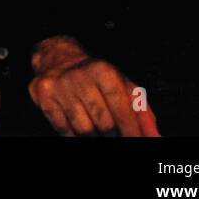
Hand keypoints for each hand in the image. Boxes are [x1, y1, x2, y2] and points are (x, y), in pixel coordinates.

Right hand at [28, 36, 160, 136]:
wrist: (57, 58)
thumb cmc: (95, 77)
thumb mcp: (122, 86)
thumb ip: (142, 112)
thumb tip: (155, 137)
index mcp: (104, 72)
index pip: (123, 110)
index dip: (132, 131)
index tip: (135, 140)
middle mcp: (80, 76)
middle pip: (104, 125)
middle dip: (112, 134)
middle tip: (112, 132)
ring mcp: (59, 86)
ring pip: (83, 130)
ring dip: (93, 134)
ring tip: (94, 125)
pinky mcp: (43, 96)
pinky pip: (63, 130)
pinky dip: (73, 133)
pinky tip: (77, 122)